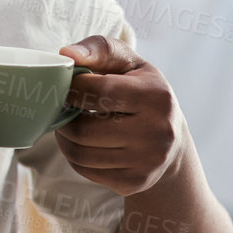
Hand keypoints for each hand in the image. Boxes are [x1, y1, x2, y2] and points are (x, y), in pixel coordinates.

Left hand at [55, 34, 185, 196]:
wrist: (171, 142)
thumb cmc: (142, 92)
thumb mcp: (130, 64)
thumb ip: (100, 49)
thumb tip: (67, 53)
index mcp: (157, 97)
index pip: (99, 91)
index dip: (73, 87)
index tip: (66, 85)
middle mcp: (157, 133)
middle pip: (84, 129)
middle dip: (64, 117)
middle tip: (62, 108)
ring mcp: (147, 162)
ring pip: (80, 153)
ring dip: (64, 138)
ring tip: (69, 124)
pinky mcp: (135, 183)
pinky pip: (85, 170)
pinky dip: (74, 156)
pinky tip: (82, 143)